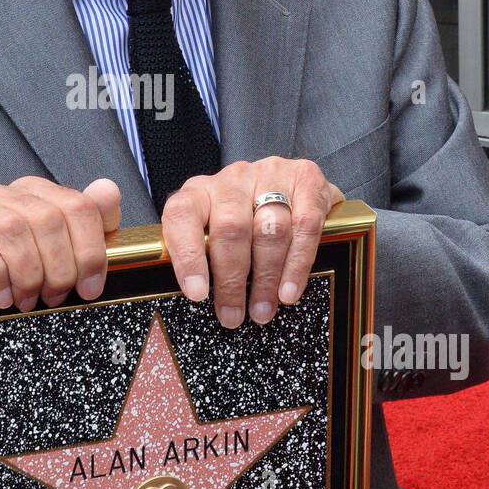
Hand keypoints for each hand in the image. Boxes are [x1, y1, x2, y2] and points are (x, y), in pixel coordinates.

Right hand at [0, 177, 121, 310]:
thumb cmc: (3, 263)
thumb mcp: (48, 244)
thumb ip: (84, 218)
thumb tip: (109, 191)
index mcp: (37, 192)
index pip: (78, 206)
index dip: (90, 250)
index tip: (90, 288)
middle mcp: (6, 192)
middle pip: (49, 220)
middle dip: (59, 268)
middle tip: (54, 298)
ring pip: (15, 230)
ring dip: (27, 274)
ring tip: (27, 301)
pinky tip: (1, 297)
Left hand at [160, 159, 343, 328]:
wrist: (294, 182)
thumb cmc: (245, 217)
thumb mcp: (213, 230)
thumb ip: (203, 255)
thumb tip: (200, 300)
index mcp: (199, 190)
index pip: (182, 215)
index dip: (188, 255)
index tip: (197, 293)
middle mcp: (233, 178)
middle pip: (230, 228)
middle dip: (232, 279)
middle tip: (233, 315)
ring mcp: (271, 174)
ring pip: (269, 229)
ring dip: (266, 278)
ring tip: (262, 311)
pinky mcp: (307, 178)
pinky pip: (305, 226)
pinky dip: (297, 265)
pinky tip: (288, 292)